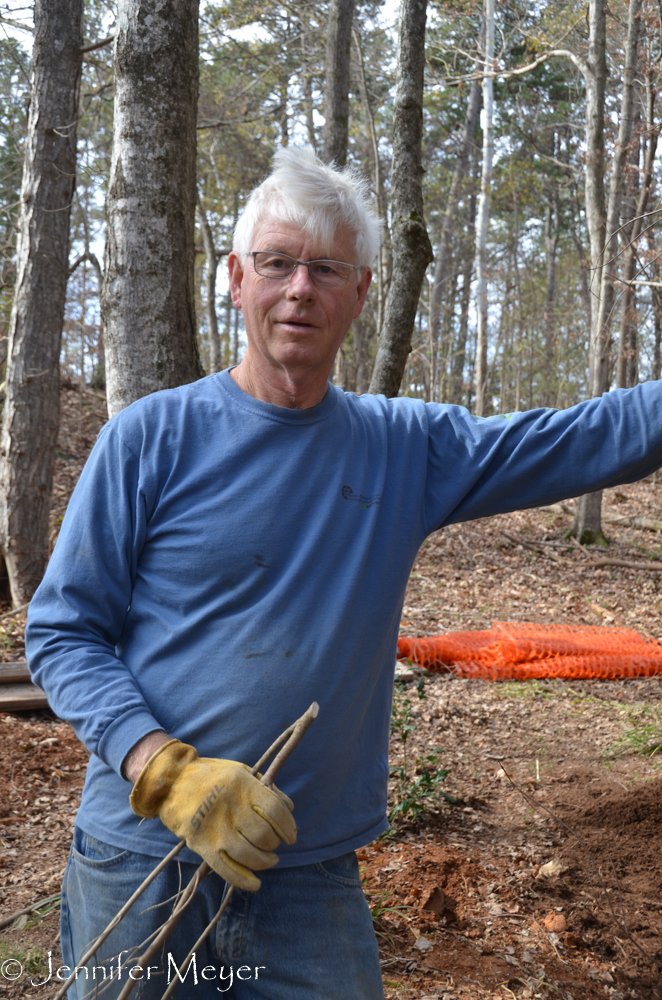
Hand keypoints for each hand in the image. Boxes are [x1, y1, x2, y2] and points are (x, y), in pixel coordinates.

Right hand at [129, 740, 296, 890]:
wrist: (172, 781)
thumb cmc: (211, 775)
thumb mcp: (241, 771)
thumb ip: (266, 787)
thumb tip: (290, 807)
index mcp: (243, 786)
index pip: (275, 811)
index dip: (288, 827)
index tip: (291, 835)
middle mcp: (231, 808)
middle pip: (264, 835)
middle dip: (275, 844)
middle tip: (275, 845)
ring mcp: (216, 829)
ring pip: (249, 855)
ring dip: (265, 862)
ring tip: (270, 860)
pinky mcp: (202, 845)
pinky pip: (226, 869)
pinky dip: (244, 880)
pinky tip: (255, 883)